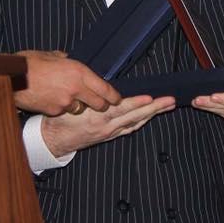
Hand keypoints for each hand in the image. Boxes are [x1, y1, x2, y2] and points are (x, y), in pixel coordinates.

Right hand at [12, 50, 120, 115]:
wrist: (12, 78)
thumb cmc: (29, 63)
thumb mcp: (52, 55)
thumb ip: (65, 60)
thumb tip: (69, 60)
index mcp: (78, 71)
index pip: (105, 88)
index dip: (114, 96)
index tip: (117, 98)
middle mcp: (76, 88)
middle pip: (99, 104)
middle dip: (101, 105)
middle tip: (101, 103)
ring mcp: (65, 102)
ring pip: (81, 109)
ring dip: (80, 106)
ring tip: (70, 98)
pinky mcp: (54, 112)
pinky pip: (64, 112)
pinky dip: (62, 108)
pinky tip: (53, 100)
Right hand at [41, 95, 175, 156]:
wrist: (53, 141)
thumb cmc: (58, 120)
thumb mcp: (69, 104)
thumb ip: (85, 94)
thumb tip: (96, 81)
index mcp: (96, 117)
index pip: (120, 109)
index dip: (136, 104)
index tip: (149, 97)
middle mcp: (106, 126)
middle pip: (135, 116)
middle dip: (154, 108)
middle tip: (170, 101)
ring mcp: (109, 133)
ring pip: (136, 122)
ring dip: (153, 114)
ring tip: (167, 105)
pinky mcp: (109, 136)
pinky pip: (130, 128)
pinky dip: (142, 121)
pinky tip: (150, 116)